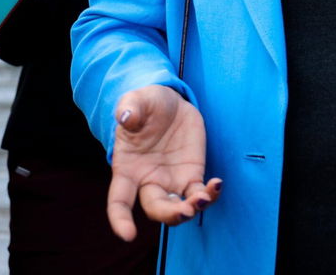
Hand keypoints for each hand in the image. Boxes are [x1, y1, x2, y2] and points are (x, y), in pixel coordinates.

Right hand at [107, 85, 221, 241]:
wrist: (168, 102)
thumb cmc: (146, 104)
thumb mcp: (137, 100)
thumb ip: (130, 108)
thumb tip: (125, 117)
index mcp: (127, 168)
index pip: (118, 201)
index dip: (120, 219)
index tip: (128, 236)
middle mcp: (148, 180)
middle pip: (155, 208)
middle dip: (169, 213)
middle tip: (185, 209)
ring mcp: (171, 180)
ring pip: (179, 207)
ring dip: (190, 209)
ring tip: (202, 199)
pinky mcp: (191, 174)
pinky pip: (199, 192)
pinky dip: (209, 194)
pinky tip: (217, 184)